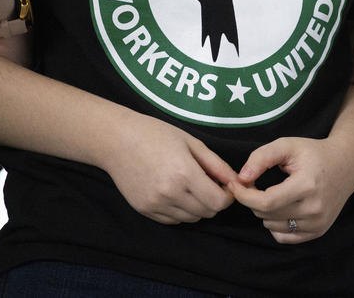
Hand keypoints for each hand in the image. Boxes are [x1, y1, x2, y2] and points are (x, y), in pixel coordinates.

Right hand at [100, 114, 237, 224]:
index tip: (224, 185)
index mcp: (184, 173)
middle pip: (207, 213)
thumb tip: (237, 181)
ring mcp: (156, 204)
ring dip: (197, 206)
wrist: (116, 140)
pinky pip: (172, 220)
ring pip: (191, 218)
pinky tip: (174, 191)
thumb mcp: (191, 142)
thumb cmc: (155, 134)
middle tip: (208, 183)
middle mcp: (170, 193)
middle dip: (214, 201)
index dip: (227, 195)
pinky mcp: (145, 210)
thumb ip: (216, 164)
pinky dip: (180, 211)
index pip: (218, 202)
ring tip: (189, 185)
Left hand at [229, 137, 353, 243]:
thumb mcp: (286, 145)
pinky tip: (280, 207)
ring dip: (263, 211)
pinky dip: (275, 224)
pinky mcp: (318, 232)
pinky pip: (284, 237)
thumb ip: (261, 157)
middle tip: (253, 183)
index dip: (244, 195)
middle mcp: (314, 209)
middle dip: (252, 199)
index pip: (266, 202)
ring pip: (272, 226)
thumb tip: (242, 178)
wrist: (345, 165)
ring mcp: (318, 223)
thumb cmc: (313, 153)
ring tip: (271, 192)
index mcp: (307, 186)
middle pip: (266, 215)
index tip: (235, 184)